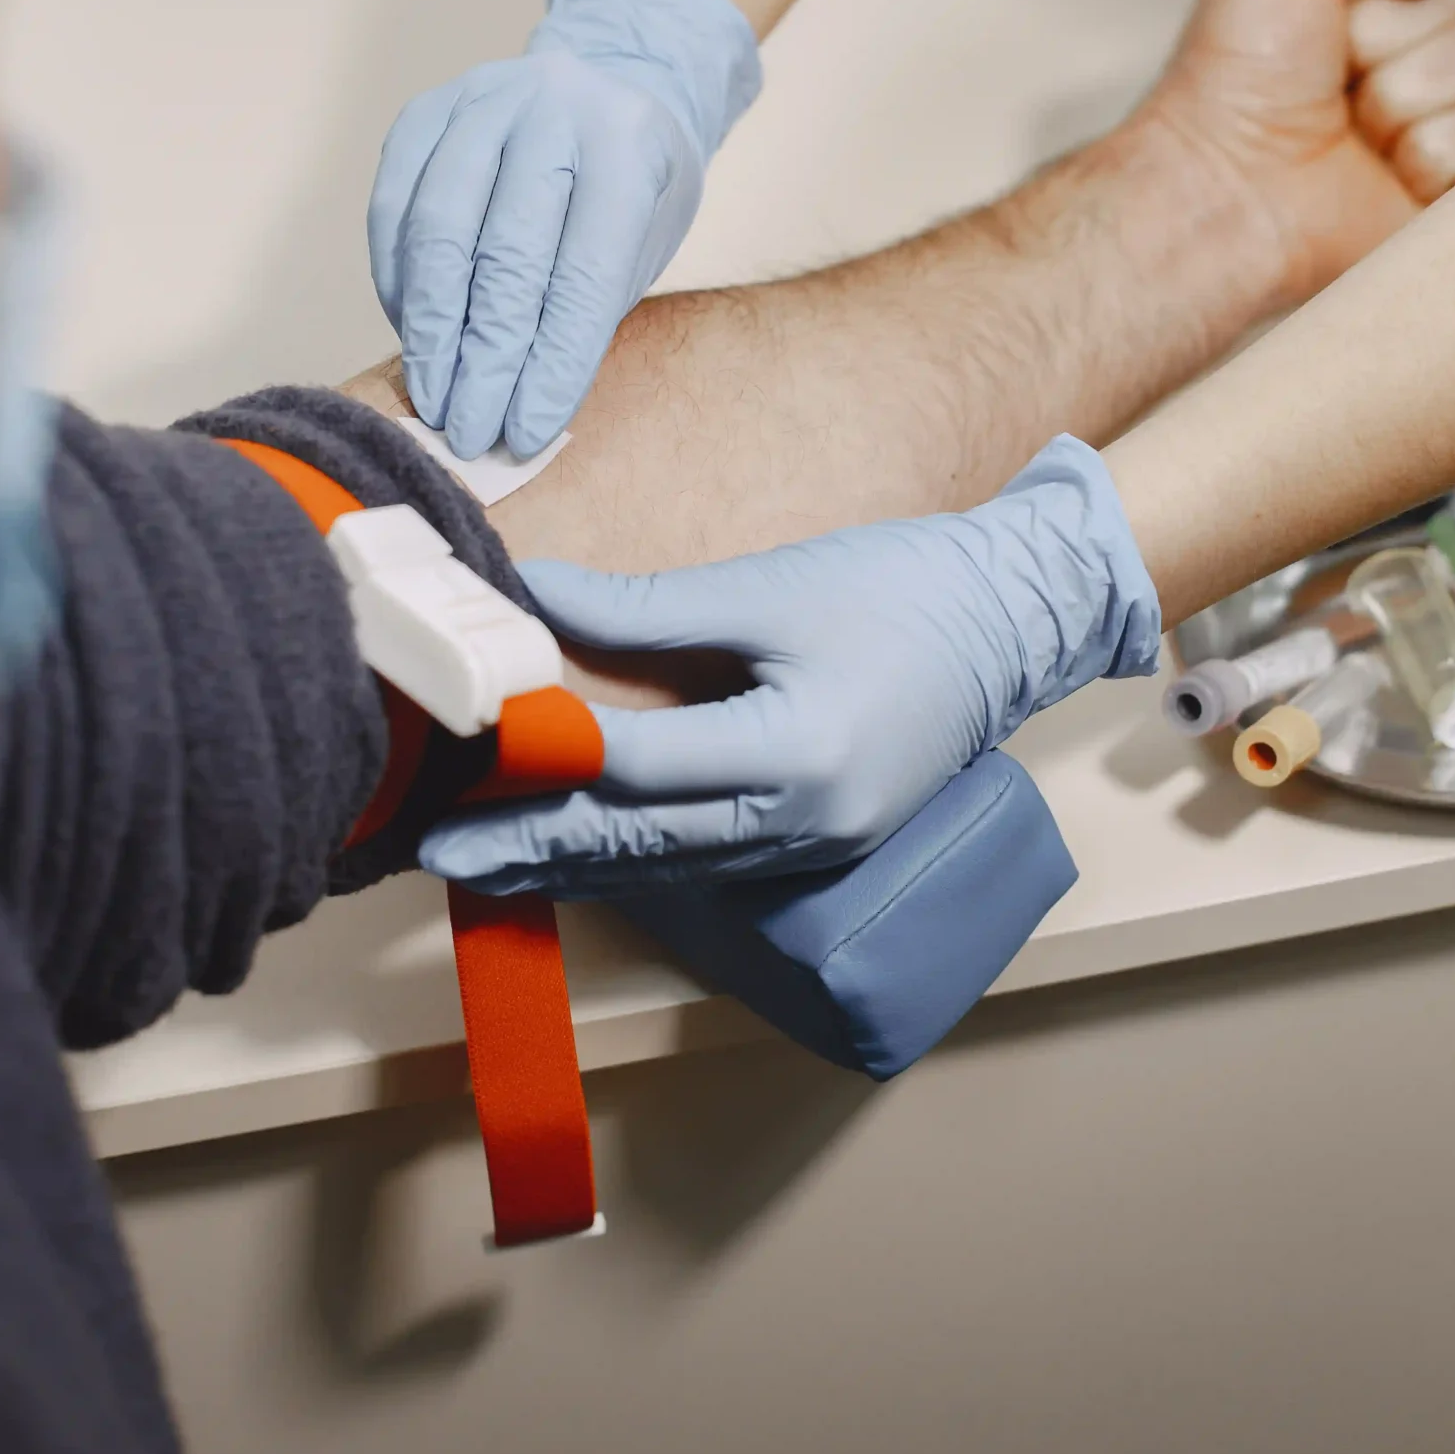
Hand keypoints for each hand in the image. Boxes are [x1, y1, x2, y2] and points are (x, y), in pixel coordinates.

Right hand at [368, 0, 758, 459]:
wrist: (608, 87)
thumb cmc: (632, 189)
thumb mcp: (641, 244)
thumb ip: (583, 314)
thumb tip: (517, 413)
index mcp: (625, 145)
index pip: (582, 274)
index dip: (551, 363)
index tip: (525, 432)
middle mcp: (552, 110)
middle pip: (504, 255)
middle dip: (484, 358)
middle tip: (471, 431)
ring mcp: (481, 100)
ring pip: (437, 230)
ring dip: (431, 329)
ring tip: (435, 397)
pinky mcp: (424, 112)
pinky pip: (394, 207)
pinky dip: (400, 281)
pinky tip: (414, 335)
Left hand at [418, 437, 1156, 894]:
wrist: (1020, 619)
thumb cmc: (907, 590)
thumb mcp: (772, 587)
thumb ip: (646, 609)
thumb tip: (534, 599)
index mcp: (798, 758)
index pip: (639, 769)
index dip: (545, 757)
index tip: (465, 745)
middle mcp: (804, 825)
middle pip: (641, 844)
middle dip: (532, 848)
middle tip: (434, 854)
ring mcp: (814, 845)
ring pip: (668, 866)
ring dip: (572, 862)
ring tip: (479, 863)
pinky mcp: (816, 841)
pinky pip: (704, 860)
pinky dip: (633, 854)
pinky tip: (575, 847)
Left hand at [1141, 0, 1454, 310]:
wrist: (1222, 185)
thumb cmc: (1228, 80)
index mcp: (1368, 10)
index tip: (1329, 21)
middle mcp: (1402, 67)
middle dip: (1392, 44)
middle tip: (1334, 79)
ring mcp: (1428, 130)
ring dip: (1404, 101)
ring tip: (1351, 129)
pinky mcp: (1448, 190)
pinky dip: (1430, 156)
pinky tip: (1382, 171)